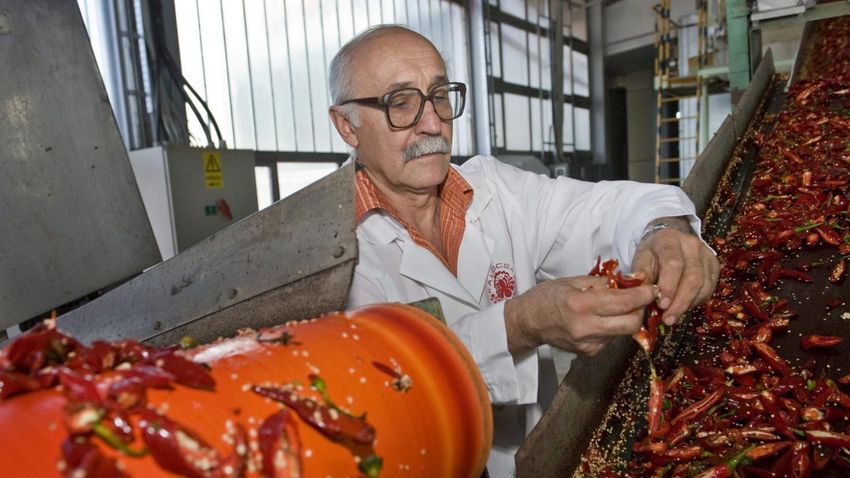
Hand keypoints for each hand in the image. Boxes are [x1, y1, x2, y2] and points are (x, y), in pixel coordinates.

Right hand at [504, 275, 657, 356]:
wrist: (528, 322)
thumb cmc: (547, 297)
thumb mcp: (572, 281)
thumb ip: (603, 282)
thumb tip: (632, 281)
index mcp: (581, 304)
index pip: (623, 302)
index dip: (643, 295)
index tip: (652, 288)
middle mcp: (586, 327)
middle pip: (631, 323)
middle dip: (641, 310)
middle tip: (640, 299)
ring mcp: (588, 343)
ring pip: (623, 332)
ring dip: (628, 318)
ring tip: (619, 307)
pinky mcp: (589, 353)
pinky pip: (612, 339)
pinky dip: (613, 327)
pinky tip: (602, 319)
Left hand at [631, 218, 719, 325]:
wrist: (667, 242)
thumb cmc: (652, 253)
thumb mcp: (640, 259)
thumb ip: (640, 275)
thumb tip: (640, 292)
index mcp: (670, 240)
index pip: (673, 264)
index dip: (669, 286)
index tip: (661, 304)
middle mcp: (692, 245)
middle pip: (693, 277)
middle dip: (680, 301)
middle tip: (668, 319)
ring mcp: (706, 255)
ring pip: (703, 285)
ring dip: (688, 304)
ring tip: (673, 317)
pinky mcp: (714, 266)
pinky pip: (709, 289)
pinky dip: (696, 302)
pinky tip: (683, 308)